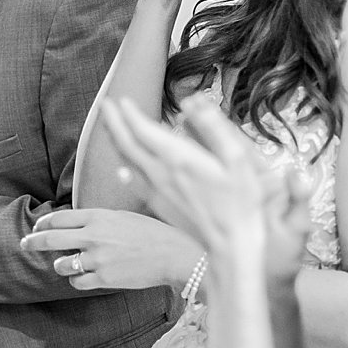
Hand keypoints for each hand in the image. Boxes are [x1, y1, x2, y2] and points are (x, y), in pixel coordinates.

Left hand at [20, 209, 204, 291]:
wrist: (174, 254)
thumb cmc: (153, 233)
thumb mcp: (124, 215)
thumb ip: (99, 218)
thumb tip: (78, 219)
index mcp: (98, 217)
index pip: (58, 218)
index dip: (43, 224)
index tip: (37, 228)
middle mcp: (93, 236)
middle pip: (50, 239)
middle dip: (32, 242)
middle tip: (24, 245)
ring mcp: (97, 259)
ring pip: (61, 265)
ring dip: (61, 265)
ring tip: (68, 265)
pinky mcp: (104, 279)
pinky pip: (77, 282)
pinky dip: (77, 281)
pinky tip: (85, 277)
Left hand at [100, 96, 310, 284]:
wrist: (232, 247)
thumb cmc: (241, 204)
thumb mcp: (238, 159)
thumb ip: (214, 128)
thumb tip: (193, 103)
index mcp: (178, 159)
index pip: (143, 130)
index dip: (129, 113)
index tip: (120, 100)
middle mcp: (161, 174)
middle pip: (128, 144)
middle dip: (115, 123)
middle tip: (106, 106)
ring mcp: (158, 192)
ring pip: (128, 163)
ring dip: (118, 143)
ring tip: (113, 129)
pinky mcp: (160, 207)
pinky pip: (136, 184)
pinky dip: (126, 171)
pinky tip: (123, 170)